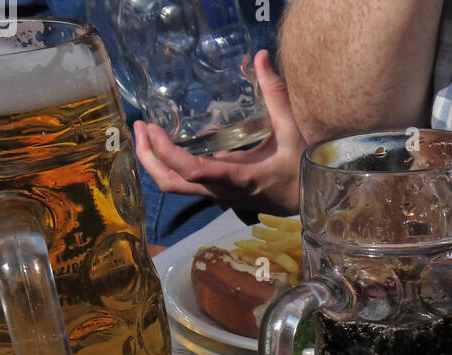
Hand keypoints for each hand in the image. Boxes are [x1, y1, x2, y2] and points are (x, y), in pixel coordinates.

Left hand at [133, 49, 305, 213]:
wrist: (312, 201)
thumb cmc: (304, 168)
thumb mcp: (292, 131)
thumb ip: (275, 94)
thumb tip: (261, 57)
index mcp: (239, 178)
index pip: (193, 171)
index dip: (168, 153)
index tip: (152, 128)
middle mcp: (223, 191)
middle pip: (172, 184)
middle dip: (149, 158)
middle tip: (139, 127)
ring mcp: (219, 194)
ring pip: (176, 185)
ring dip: (155, 162)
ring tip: (146, 133)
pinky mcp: (220, 191)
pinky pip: (187, 181)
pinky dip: (170, 162)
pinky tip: (168, 140)